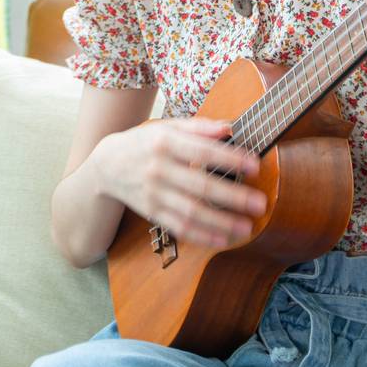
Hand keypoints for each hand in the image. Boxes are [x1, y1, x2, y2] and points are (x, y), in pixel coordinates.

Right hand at [96, 117, 267, 248]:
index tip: (255, 165)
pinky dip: (201, 235)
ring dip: (221, 222)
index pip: (203, 152)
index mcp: (165, 142)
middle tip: (260, 203)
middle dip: (233, 197)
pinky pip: (179, 227)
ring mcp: (154, 193)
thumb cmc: (145, 143)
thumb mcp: (167, 127)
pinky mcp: (152, 212)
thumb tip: (229, 127)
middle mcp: (158, 169)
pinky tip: (223, 239)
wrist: (107, 165)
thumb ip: (199, 127)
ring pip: (191, 212)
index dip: (230, 159)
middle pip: (200, 186)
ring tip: (247, 227)